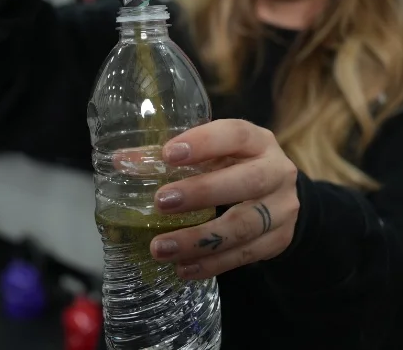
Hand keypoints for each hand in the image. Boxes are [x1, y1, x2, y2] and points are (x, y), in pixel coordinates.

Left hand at [149, 119, 300, 279]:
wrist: (278, 197)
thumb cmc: (234, 168)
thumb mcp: (212, 155)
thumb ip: (170, 157)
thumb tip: (120, 162)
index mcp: (257, 141)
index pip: (236, 135)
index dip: (204, 142)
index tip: (168, 154)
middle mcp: (277, 171)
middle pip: (246, 182)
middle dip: (202, 193)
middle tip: (161, 202)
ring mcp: (282, 208)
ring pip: (244, 225)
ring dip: (199, 240)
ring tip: (161, 248)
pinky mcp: (280, 240)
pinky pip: (246, 255)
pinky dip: (212, 264)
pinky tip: (183, 267)